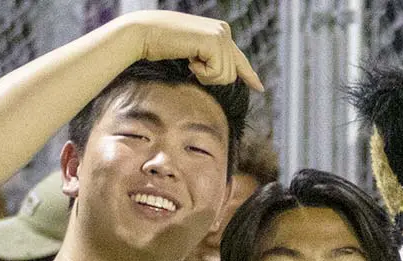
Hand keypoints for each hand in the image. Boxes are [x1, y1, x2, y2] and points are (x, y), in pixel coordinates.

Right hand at [111, 11, 264, 89]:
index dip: (249, 75)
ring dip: (204, 75)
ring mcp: (221, 35)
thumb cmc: (161, 45)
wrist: (143, 34)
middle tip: (190, 63)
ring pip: (226, 76)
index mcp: (221, 31)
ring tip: (189, 58)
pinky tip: (189, 58)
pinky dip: (201, 72)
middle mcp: (224, 30)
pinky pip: (217, 73)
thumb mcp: (191, 51)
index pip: (238, 58)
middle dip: (210, 77)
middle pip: (231, 73)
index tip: (259, 87)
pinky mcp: (215, 42)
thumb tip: (226, 73)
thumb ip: (209, 57)